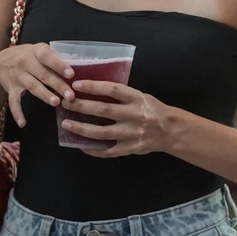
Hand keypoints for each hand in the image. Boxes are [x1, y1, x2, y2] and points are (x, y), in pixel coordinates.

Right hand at [0, 43, 76, 126]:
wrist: (1, 62)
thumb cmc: (31, 56)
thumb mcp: (41, 50)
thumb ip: (57, 58)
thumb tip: (82, 68)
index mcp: (36, 51)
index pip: (48, 57)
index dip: (59, 65)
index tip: (71, 74)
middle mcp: (25, 63)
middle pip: (43, 75)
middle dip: (58, 85)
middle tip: (71, 96)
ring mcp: (17, 76)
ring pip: (32, 86)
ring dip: (44, 95)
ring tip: (56, 103)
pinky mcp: (10, 89)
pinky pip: (13, 102)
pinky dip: (17, 113)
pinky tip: (23, 123)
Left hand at [59, 82, 173, 156]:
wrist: (170, 130)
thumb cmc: (152, 110)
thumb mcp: (141, 97)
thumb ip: (121, 96)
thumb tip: (93, 90)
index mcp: (138, 99)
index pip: (113, 89)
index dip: (94, 86)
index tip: (76, 84)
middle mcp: (135, 115)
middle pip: (103, 110)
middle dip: (81, 106)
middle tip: (65, 103)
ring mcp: (132, 133)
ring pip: (102, 133)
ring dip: (81, 128)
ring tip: (66, 124)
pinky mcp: (130, 148)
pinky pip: (107, 151)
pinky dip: (92, 149)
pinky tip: (80, 145)